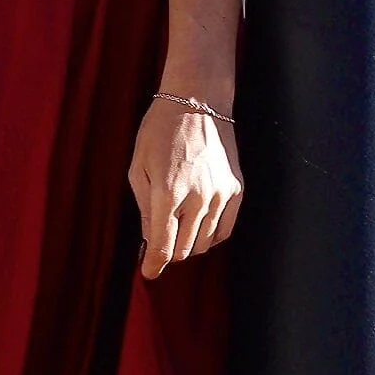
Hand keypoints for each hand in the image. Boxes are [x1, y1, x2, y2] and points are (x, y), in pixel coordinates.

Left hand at [129, 94, 242, 279]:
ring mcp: (221, 195)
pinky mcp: (236, 190)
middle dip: (168, 252)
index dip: (153, 265)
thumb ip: (144, 209)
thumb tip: (149, 242)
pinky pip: (224, 230)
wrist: (198, 102)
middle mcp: (199, 198)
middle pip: (184, 250)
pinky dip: (209, 236)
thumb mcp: (138, 167)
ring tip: (176, 230)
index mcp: (169, 192)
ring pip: (204, 243)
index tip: (148, 273)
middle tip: (158, 242)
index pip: (163, 246)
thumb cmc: (160, 131)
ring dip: (187, 244)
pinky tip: (197, 227)